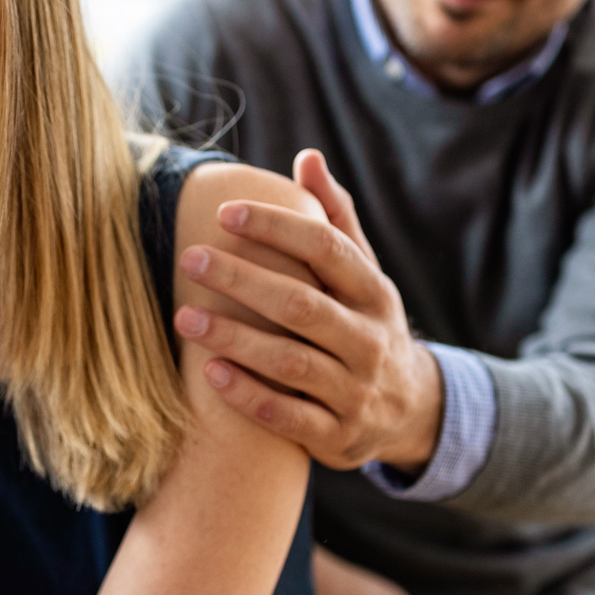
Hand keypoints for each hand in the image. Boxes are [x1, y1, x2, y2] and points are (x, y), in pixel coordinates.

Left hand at [172, 149, 442, 471]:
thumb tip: (307, 158)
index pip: (327, 249)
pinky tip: (210, 374)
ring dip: (235, 339)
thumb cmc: (366, 325)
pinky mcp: (338, 436)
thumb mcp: (364, 275)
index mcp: (374, 293)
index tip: (226, 213)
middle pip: (302, 304)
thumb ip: (336, 220)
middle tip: (190, 258)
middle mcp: (370, 340)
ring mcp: (356, 392)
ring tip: (185, 318)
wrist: (409, 411)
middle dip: (242, 280)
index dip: (277, 228)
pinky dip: (250, 396)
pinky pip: (290, 417)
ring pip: (292, 362)